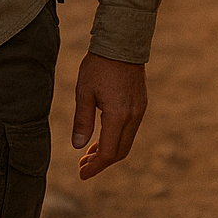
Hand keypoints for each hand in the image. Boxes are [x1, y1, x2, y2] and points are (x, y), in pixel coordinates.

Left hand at [71, 53, 146, 178]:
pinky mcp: (140, 104)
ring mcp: (139, 110)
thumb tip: (77, 147)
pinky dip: (116, 138)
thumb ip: (82, 121)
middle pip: (120, 152)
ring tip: (88, 154)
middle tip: (83, 167)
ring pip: (126, 141)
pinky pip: (130, 129)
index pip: (109, 152)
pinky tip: (102, 137)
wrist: (122, 42)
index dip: (95, 167)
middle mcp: (133, 116)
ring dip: (109, 151)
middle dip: (102, 163)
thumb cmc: (99, 65)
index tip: (82, 174)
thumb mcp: (84, 92)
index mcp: (118, 115)